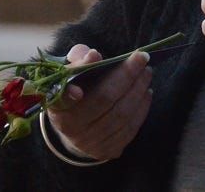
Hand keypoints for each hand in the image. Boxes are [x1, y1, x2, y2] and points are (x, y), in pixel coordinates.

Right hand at [45, 45, 151, 160]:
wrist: (78, 126)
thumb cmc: (77, 90)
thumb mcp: (70, 73)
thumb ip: (78, 59)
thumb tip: (93, 55)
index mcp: (57, 107)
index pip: (63, 97)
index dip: (76, 84)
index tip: (93, 60)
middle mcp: (71, 129)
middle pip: (104, 99)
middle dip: (127, 75)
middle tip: (142, 58)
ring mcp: (90, 143)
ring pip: (121, 114)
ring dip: (138, 90)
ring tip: (147, 73)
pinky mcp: (107, 150)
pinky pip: (130, 128)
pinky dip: (142, 108)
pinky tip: (146, 93)